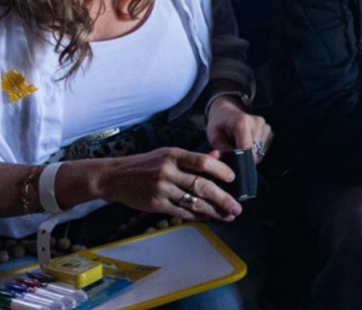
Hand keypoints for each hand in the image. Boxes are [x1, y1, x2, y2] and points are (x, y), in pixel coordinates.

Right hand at [98, 147, 242, 221]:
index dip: (220, 170)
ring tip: (228, 216)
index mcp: (173, 155)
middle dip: (223, 198)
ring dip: (214, 211)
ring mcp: (161, 189)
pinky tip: (208, 218)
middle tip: (237, 207)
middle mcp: (168, 171)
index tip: (233, 178)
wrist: (115, 177)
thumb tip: (218, 157)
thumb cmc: (146, 163)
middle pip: (201, 186)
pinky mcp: (155, 204)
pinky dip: (197, 216)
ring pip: (193, 202)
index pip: (202, 162)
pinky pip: (181, 212)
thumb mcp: (168, 153)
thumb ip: (193, 157)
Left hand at [206, 96, 272, 163]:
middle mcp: (258, 122)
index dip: (241, 160)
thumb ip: (223, 150)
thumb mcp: (214, 137)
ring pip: (259, 152)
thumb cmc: (219, 125)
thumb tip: (233, 162)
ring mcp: (266, 126)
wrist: (227, 112)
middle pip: (254, 152)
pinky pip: (263, 149)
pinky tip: (247, 144)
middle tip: (233, 152)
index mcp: (243, 122)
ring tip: (240, 146)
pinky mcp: (269, 132)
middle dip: (244, 157)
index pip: (247, 148)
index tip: (235, 165)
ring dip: (250, 154)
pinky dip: (255, 150)